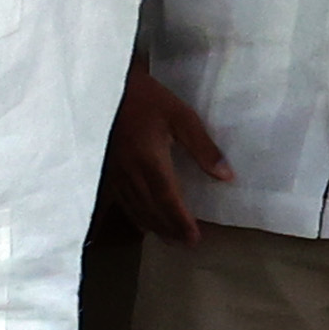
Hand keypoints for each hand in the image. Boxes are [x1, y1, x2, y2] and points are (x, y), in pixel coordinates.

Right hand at [103, 66, 231, 242]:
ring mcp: (113, 173)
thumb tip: (226, 176)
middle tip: (185, 244)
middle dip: (169, 229)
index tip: (194, 239)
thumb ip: (203, 147)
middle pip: (150, 210)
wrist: (103, 84)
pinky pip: (115, 200)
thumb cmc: (144, 98)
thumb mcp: (179, 115)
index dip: (181, 222)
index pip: (168, 200)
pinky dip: (126, 216)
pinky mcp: (102, 169)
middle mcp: (130, 173)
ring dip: (151, 226)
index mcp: (150, 160)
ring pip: (133, 208)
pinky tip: (132, 225)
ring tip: (167, 238)